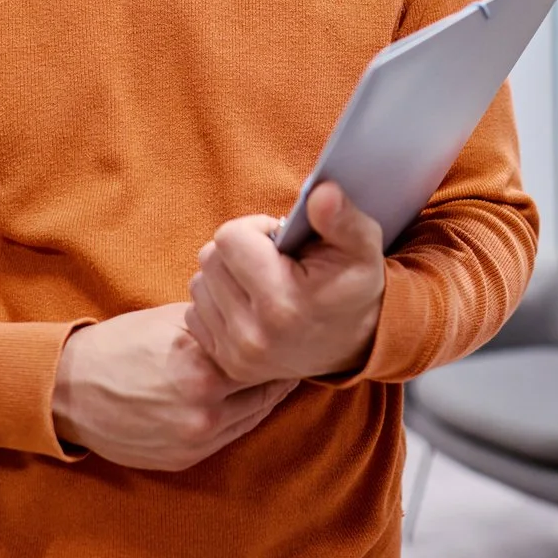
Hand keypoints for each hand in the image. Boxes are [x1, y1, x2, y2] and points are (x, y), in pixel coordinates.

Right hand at [50, 303, 297, 470]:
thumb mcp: (171, 322)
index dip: (281, 344)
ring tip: (272, 376)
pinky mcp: (184, 459)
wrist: (69, 391)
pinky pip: (229, 436)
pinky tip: (243, 399)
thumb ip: (218, 324)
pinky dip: (240, 417)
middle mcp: (203, 408)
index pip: (265, 356)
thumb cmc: (120, 346)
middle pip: (267, 391)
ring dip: (263, 396)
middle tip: (292, 354)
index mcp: (201, 367)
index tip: (293, 334)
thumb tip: (258, 315)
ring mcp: (195, 439)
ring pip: (253, 416)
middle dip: (278, 371)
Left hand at [185, 181, 385, 384]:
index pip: (229, 237)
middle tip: (272, 261)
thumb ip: (341, 217)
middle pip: (210, 258)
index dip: (255, 228)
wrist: (356, 345)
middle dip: (238, 250)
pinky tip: (250, 305)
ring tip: (262, 283)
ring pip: (199, 284)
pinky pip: (195, 313)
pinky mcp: (226, 364)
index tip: (280, 241)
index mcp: (283, 303)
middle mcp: (254, 334)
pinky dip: (218, 303)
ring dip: (225, 276)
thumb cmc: (354, 286)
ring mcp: (238, 353)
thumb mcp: (362, 246)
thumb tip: (320, 192)